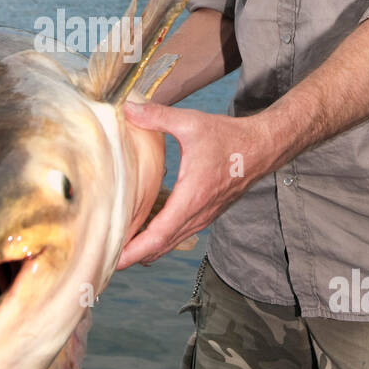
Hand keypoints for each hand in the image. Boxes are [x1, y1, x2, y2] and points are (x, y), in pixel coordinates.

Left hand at [117, 101, 273, 267]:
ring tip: (120, 249)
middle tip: (106, 258)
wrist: (263, 147)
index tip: (114, 259)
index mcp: (193, 196)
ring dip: (146, 249)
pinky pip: (179, 233)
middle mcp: (199, 213)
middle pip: (161, 247)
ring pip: (170, 242)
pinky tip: (144, 232)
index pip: (159, 235)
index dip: (134, 250)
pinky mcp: (207, 213)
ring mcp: (204, 216)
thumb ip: (157, 116)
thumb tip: (128, 108)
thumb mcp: (191, 123)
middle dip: (133, 256)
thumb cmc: (230, 138)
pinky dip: (160, 238)